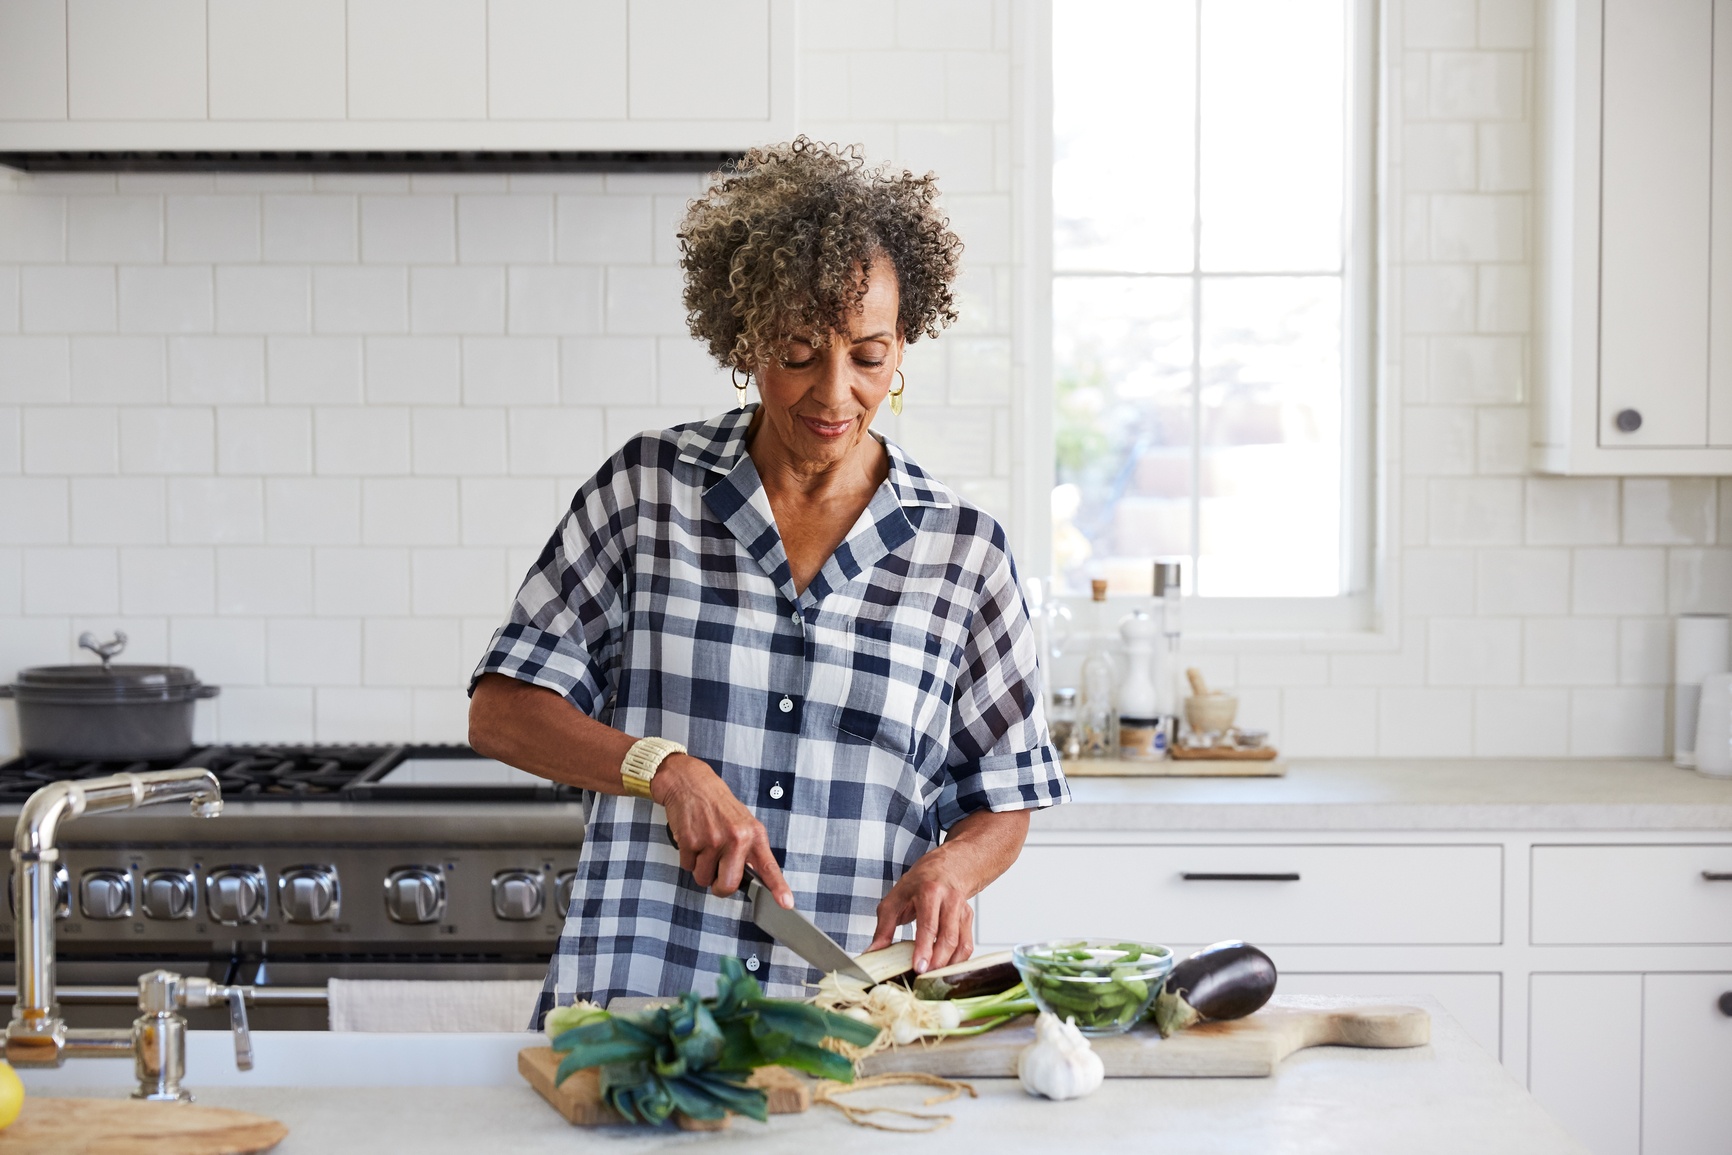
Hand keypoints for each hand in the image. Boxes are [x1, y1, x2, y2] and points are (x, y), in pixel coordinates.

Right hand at [651, 755, 792, 907]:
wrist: (691, 783)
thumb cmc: (718, 804)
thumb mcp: (743, 822)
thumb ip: (749, 848)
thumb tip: (752, 877)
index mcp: (753, 834)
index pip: (768, 866)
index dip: (778, 887)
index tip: (786, 903)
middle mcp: (735, 838)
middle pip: (728, 886)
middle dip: (719, 887)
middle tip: (717, 874)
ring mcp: (712, 840)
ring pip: (703, 878)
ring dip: (701, 868)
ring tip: (704, 844)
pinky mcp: (690, 841)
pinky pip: (687, 866)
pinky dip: (688, 858)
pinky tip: (693, 839)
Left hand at [866, 847, 975, 973]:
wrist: (948, 866)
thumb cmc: (920, 882)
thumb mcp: (895, 898)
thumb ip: (883, 927)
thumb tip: (873, 951)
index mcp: (929, 892)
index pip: (928, 925)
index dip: (924, 948)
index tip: (919, 967)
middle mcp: (949, 900)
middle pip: (948, 938)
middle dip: (937, 962)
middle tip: (923, 977)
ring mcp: (962, 910)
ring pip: (961, 944)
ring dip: (948, 965)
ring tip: (932, 977)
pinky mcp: (969, 920)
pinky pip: (967, 946)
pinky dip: (957, 961)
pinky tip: (944, 968)